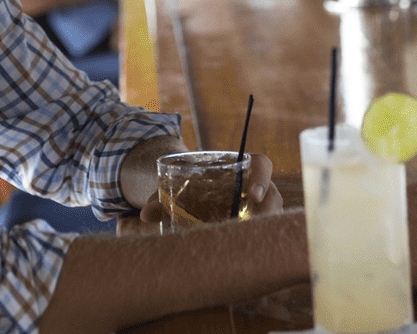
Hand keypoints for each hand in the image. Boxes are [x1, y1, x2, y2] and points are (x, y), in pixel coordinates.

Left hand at [116, 153, 283, 235]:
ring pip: (272, 217)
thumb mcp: (174, 188)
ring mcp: (259, 207)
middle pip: (273, 196)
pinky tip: (244, 253)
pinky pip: (265, 231)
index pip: (262, 164)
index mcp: (239, 167)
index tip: (251, 195)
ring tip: (244, 243)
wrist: (190, 195)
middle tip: (249, 229)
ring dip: (262, 230)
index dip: (262, 178)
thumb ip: (160, 199)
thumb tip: (143, 215)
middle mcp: (254, 186)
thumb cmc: (186, 186)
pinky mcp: (256, 224)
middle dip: (267, 213)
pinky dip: (257, 240)